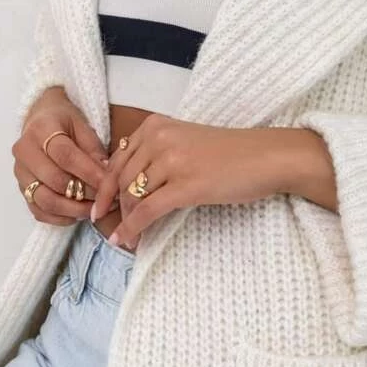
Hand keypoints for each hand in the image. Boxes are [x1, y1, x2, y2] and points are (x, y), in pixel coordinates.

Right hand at [12, 87, 109, 225]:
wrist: (39, 120)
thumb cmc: (64, 122)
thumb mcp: (82, 125)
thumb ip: (94, 149)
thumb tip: (107, 176)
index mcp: (41, 130)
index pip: (65, 156)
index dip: (89, 173)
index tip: (109, 184)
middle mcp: (25, 152)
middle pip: (54, 181)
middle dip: (85, 193)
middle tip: (107, 199)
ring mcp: (20, 174)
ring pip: (45, 201)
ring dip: (74, 210)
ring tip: (95, 209)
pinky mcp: (21, 190)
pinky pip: (39, 211)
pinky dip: (61, 218)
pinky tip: (79, 214)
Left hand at [92, 114, 283, 248]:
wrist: (266, 157)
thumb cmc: (232, 153)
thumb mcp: (187, 142)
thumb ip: (158, 154)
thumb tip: (129, 184)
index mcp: (157, 125)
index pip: (118, 158)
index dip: (105, 186)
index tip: (100, 204)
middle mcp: (159, 138)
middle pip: (121, 179)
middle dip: (114, 206)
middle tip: (110, 225)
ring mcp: (172, 161)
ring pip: (132, 196)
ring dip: (125, 220)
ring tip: (126, 237)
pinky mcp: (185, 186)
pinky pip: (147, 211)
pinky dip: (133, 229)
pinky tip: (128, 241)